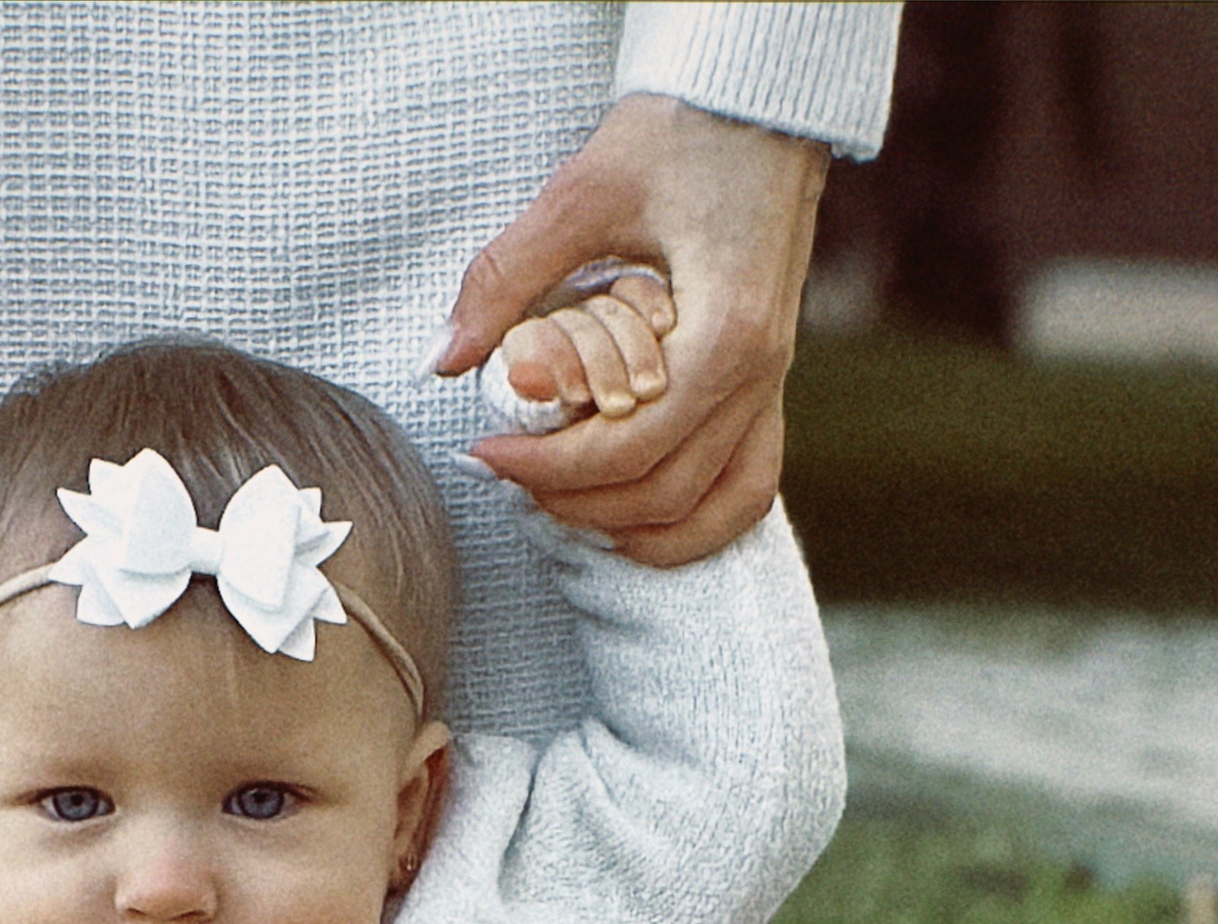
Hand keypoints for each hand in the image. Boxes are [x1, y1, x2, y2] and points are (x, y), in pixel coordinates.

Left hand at [435, 97, 828, 563]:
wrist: (760, 104)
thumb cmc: (680, 133)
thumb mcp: (582, 193)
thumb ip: (509, 278)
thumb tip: (445, 358)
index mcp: (722, 331)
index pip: (628, 446)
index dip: (547, 467)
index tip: (486, 451)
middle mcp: (759, 371)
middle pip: (662, 489)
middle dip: (574, 499)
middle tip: (510, 473)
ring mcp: (773, 383)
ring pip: (712, 506)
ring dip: (630, 525)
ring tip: (560, 502)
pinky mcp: (770, 384)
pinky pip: (747, 486)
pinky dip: (693, 522)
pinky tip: (632, 520)